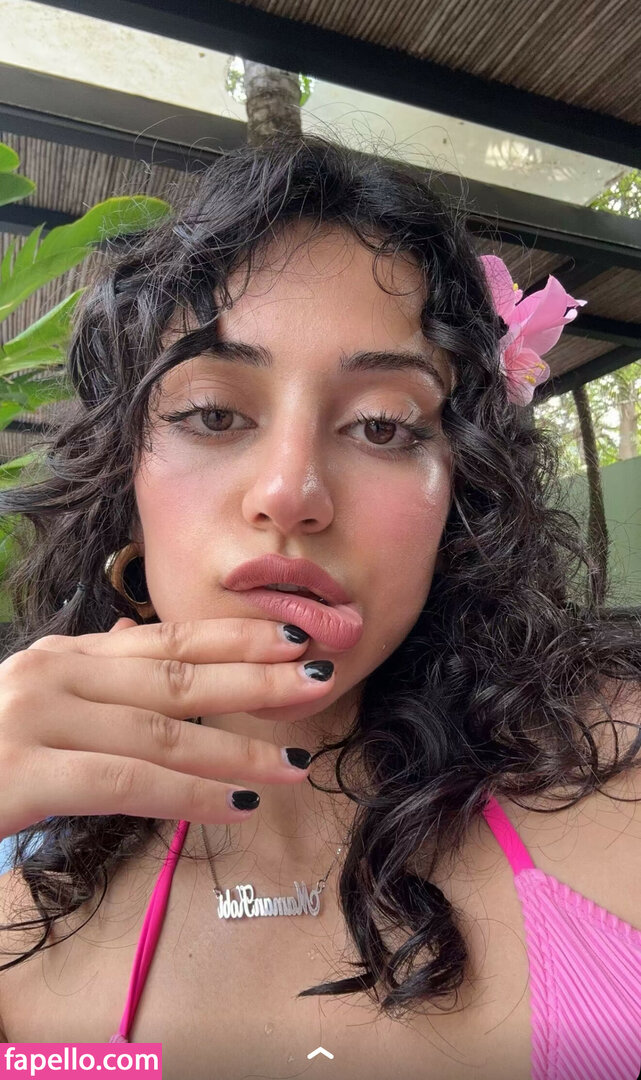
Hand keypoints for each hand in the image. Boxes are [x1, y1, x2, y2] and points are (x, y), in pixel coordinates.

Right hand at [0, 617, 334, 837]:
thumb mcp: (36, 703)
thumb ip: (92, 677)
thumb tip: (144, 638)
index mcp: (62, 657)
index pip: (163, 641)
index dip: (233, 640)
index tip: (293, 638)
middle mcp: (52, 674)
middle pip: (173, 675)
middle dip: (253, 679)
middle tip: (319, 679)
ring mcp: (34, 718)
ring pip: (159, 730)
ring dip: (236, 746)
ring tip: (294, 760)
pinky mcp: (21, 772)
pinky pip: (125, 782)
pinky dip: (188, 792)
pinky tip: (233, 803)